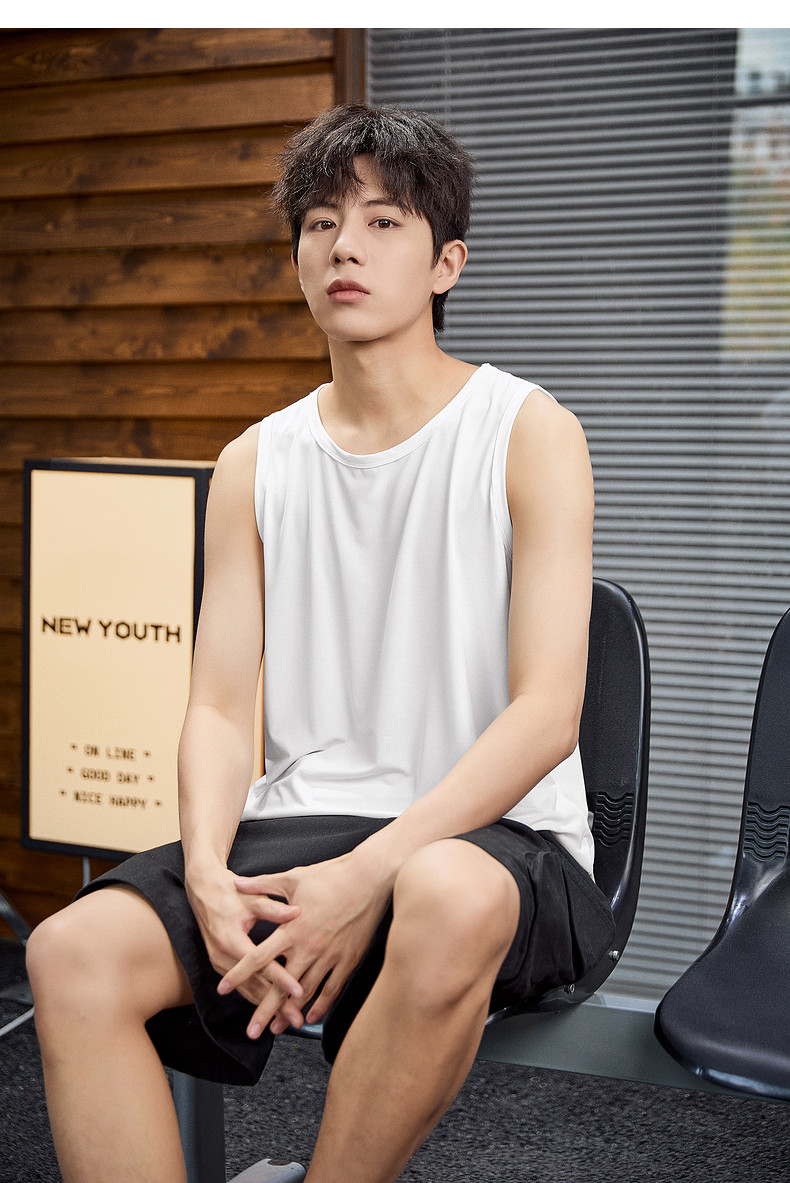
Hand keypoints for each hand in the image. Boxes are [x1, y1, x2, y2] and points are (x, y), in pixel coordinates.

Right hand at [185, 865, 303, 1015]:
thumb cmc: (230, 892)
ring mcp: (219, 963)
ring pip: (247, 991)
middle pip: (254, 986)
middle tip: (297, 1019)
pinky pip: (241, 986)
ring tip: (287, 1021)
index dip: (281, 979)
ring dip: (267, 1007)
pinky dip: (257, 997)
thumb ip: (273, 908)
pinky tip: (271, 1008)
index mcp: (231, 939)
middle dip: (276, 1004)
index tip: (299, 991)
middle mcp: (222, 956)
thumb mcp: (251, 897)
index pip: (261, 965)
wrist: (203, 890)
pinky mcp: (221, 964)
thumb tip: (297, 913)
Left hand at [216, 850, 391, 1038]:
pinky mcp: (348, 959)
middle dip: (264, 1010)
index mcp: (292, 928)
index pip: (258, 957)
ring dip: (290, 1013)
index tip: (222, 989)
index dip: (239, 974)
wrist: (370, 878)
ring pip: (306, 992)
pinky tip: (311, 1017)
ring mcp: (330, 956)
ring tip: (276, 1029)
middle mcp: (309, 947)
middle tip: (251, 1032)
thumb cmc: (331, 875)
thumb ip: (262, 885)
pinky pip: (332, 989)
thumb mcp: (293, 878)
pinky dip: (321, 1006)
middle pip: (281, 985)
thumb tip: (236, 884)